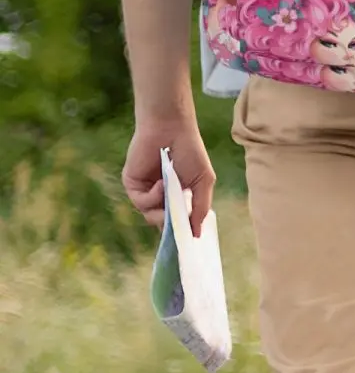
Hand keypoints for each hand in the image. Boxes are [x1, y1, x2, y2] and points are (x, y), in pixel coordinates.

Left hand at [122, 117, 214, 238]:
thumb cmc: (191, 151)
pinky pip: (141, 202)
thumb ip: (200, 208)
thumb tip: (197, 234)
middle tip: (178, 224)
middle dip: (171, 225)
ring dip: (162, 208)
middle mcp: (160, 196)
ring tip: (171, 192)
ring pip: (150, 216)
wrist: (171, 129)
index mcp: (177, 195)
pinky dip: (153, 197)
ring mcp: (146, 191)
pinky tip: (162, 183)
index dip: (180, 232)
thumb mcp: (203, 181)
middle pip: (162, 223)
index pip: (176, 221)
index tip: (186, 243)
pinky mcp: (132, 185)